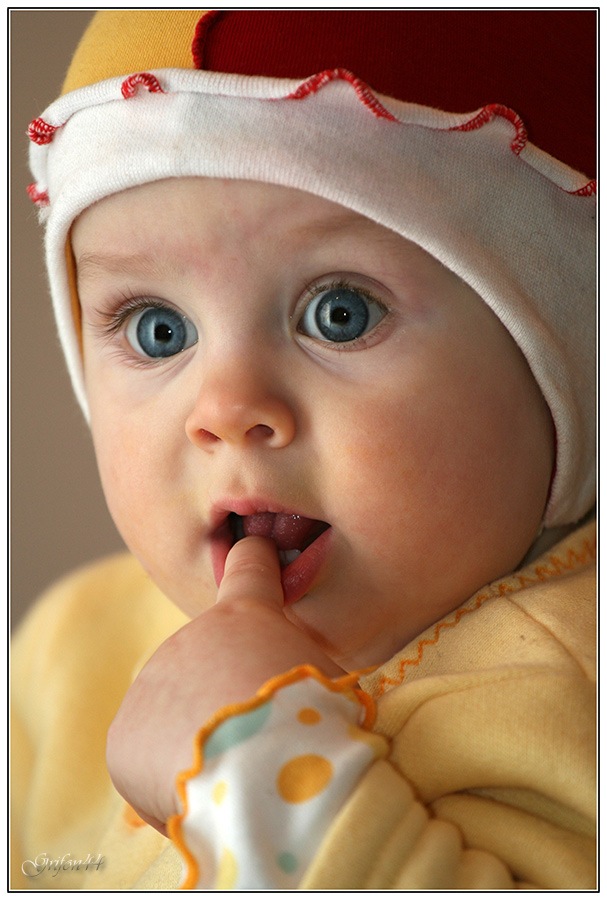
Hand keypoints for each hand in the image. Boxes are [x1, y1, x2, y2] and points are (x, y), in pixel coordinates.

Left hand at [106, 536, 343, 832]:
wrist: (263, 770)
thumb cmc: (315, 724)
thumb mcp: (331, 682)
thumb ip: (302, 669)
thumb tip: (292, 690)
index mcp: (250, 616)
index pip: (251, 568)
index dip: (254, 558)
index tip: (254, 546)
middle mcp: (192, 636)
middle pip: (213, 667)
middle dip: (230, 699)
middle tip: (263, 742)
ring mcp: (153, 682)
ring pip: (182, 718)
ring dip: (204, 744)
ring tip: (238, 776)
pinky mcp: (126, 735)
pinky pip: (154, 762)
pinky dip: (175, 783)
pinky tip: (207, 794)